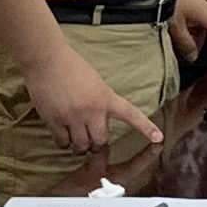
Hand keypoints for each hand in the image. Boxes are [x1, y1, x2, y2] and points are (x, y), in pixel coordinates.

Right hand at [24, 47, 158, 157]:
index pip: (131, 114)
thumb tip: (99, 119)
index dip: (146, 127)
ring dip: (81, 147)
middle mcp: (91, 110)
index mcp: (105, 98)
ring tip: (78, 142)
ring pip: (81, 146)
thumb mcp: (95, 82)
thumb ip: (100, 101)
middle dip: (97, 145)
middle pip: (100, 142)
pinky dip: (64, 143)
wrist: (47, 59)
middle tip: (94, 143)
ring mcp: (72, 117)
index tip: (159, 138)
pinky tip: (64, 136)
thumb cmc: (70, 65)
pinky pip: (62, 142)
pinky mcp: (54, 121)